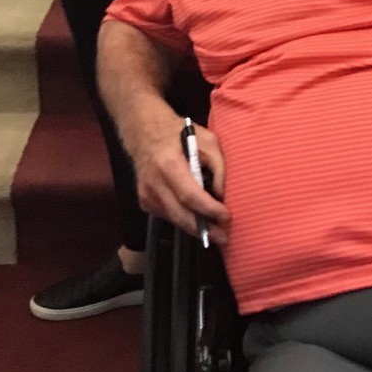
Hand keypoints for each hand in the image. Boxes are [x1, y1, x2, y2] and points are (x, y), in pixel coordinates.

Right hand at [128, 104, 230, 249]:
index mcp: (169, 164)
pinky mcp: (144, 201)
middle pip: (180, 214)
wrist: (144, 133)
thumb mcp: (207, 141)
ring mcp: (146, 194)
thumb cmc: (179, 134)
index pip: (190, 195)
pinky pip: (168, 216)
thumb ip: (218, 167)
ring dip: (196, 228)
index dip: (209, 209)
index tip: (226, 216)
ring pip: (174, 219)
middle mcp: (154, 183)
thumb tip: (222, 195)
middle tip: (224, 238)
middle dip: (204, 229)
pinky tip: (198, 220)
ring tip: (216, 234)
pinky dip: (184, 219)